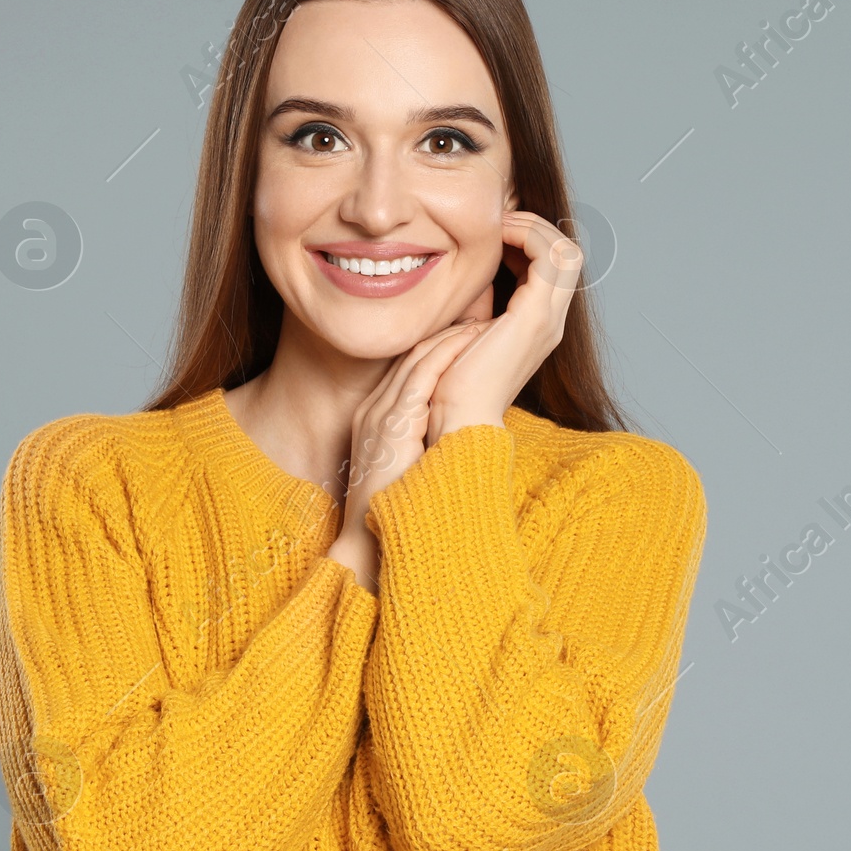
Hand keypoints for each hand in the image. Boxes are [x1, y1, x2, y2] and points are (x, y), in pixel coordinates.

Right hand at [326, 321, 484, 592]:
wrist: (368, 543)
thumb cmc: (392, 513)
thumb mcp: (405, 468)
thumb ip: (420, 441)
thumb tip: (448, 430)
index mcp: (376, 418)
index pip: (408, 368)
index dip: (438, 343)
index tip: (468, 327)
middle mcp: (374, 410)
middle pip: (412, 354)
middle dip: (447, 328)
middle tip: (480, 306)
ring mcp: (380, 414)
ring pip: (418, 357)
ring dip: (452, 333)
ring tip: (483, 314)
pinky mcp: (392, 423)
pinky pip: (422, 376)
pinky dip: (448, 352)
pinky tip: (472, 337)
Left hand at [424, 211, 583, 446]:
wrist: (457, 419)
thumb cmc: (450, 386)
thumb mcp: (465, 333)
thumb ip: (476, 305)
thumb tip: (469, 278)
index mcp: (536, 327)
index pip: (551, 268)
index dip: (528, 241)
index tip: (493, 233)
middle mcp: (550, 323)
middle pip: (567, 255)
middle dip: (535, 228)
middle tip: (498, 222)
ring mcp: (547, 320)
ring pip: (566, 251)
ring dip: (534, 227)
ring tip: (499, 224)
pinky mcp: (534, 317)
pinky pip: (549, 257)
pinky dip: (527, 235)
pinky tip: (496, 235)